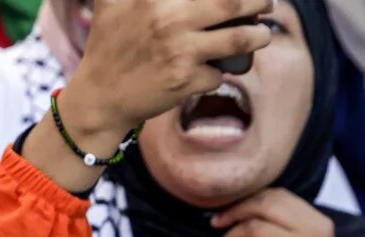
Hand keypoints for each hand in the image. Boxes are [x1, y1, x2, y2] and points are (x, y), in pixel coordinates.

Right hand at [59, 0, 273, 137]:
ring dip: (258, 36)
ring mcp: (180, 52)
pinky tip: (216, 69)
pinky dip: (223, 71)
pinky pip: (219, 73)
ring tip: (261, 34)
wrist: (99, 98)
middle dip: (258, 1)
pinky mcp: (185, 82)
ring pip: (238, 39)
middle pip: (233, 2)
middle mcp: (169, 20)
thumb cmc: (107, 45)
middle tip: (265, 3)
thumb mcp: (111, 2)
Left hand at [208, 188, 334, 236]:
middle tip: (215, 223)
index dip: (249, 200)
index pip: (279, 197)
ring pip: (254, 228)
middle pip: (265, 207)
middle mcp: (314, 233)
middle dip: (235, 212)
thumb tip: (239, 210)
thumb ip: (283, 227)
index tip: (228, 210)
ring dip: (228, 236)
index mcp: (319, 223)